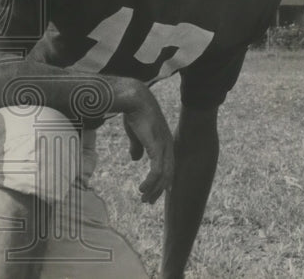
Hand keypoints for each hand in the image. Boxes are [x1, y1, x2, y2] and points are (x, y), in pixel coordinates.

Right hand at [120, 85, 174, 203]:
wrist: (134, 100)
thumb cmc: (135, 115)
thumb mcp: (136, 134)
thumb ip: (138, 146)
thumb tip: (136, 159)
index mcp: (164, 143)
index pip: (168, 165)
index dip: (163, 180)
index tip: (155, 193)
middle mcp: (168, 145)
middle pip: (168, 173)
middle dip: (159, 189)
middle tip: (149, 201)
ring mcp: (164, 146)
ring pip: (164, 174)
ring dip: (154, 189)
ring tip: (144, 199)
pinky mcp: (157, 146)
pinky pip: (157, 169)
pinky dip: (151, 182)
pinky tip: (143, 189)